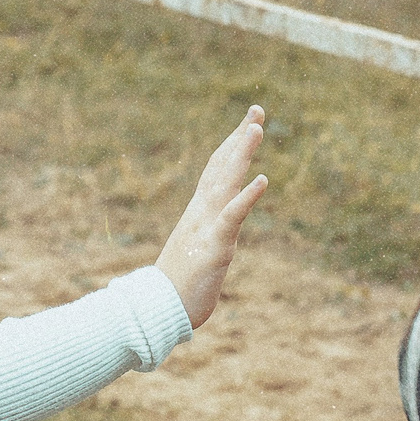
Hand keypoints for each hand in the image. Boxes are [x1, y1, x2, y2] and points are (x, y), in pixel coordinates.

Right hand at [156, 107, 268, 327]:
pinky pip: (232, 216)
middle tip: (256, 110)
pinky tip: (262, 180)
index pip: (217, 171)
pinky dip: (247, 196)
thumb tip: (212, 228)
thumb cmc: (177, 284)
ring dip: (242, 154)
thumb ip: (205, 234)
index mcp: (199, 212)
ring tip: (256, 128)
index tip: (247, 123)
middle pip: (222, 166)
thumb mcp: (196, 250)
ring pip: (226, 182)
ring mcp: (207, 226)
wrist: (157, 310)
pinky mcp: (215, 245)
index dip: (232, 146)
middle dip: (240, 138)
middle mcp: (202, 212)